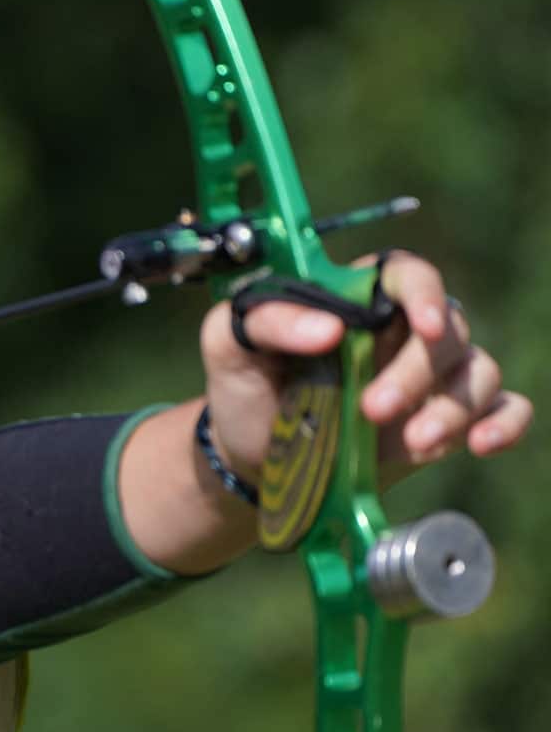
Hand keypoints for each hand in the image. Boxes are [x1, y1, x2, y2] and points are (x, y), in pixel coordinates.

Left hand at [198, 251, 531, 486]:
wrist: (253, 456)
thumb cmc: (246, 387)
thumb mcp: (229, 345)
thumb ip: (266, 320)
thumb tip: (327, 329)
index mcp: (358, 300)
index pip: (408, 274)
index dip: (425, 293)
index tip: (423, 325)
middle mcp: (404, 332)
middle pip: (447, 331)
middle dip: (417, 373)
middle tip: (373, 410)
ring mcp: (431, 377)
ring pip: (476, 373)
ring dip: (453, 409)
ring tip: (413, 444)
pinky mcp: (445, 420)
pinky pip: (502, 408)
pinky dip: (503, 424)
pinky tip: (480, 445)